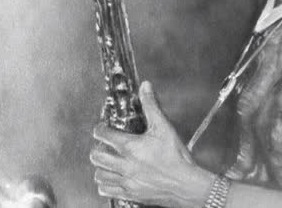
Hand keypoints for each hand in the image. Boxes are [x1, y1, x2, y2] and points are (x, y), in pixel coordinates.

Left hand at [90, 81, 213, 207]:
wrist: (185, 184)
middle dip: (97, 147)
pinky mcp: (130, 194)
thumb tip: (145, 87)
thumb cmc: (176, 157)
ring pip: (99, 175)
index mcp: (130, 147)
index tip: (102, 127)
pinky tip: (112, 177)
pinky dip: (105, 183)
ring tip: (107, 160)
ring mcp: (126, 181)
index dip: (100, 128)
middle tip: (104, 144)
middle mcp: (124, 165)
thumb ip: (151, 105)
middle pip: (97, 156)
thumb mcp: (164, 126)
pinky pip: (107, 190)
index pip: (104, 135)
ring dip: (100, 166)